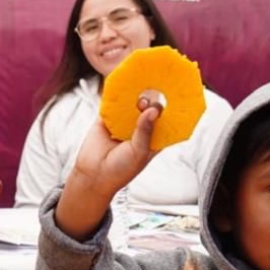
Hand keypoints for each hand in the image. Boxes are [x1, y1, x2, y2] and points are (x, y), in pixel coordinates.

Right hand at [55, 104, 159, 240]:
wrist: (94, 175)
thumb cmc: (121, 170)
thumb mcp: (139, 152)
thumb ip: (146, 130)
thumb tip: (153, 109)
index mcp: (153, 139)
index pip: (166, 121)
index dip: (170, 112)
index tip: (175, 100)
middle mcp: (140, 128)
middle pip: (150, 109)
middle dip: (153, 103)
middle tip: (151, 103)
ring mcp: (124, 122)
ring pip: (133, 104)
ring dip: (137, 99)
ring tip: (139, 102)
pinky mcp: (107, 118)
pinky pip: (113, 104)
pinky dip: (117, 97)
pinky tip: (123, 93)